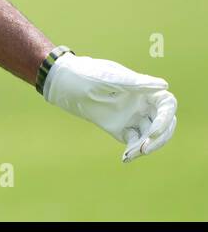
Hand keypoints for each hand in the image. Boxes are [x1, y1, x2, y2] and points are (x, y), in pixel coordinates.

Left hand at [42, 53, 176, 162]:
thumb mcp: (110, 77)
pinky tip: (126, 158)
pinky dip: (133, 151)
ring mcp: (131, 117)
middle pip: (163, 124)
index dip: (166, 119)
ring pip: (149, 136)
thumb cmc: (87, 73)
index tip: (154, 131)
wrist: (63, 82)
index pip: (167, 105)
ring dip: (145, 147)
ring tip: (131, 154)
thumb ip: (136, 83)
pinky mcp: (118, 128)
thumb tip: (165, 85)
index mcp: (144, 89)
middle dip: (159, 139)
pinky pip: (133, 142)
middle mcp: (141, 104)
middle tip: (144, 148)